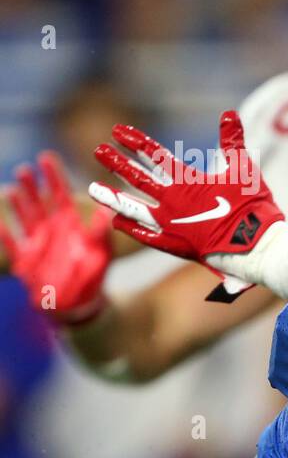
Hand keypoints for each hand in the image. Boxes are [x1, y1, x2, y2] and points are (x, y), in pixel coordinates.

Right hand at [0, 152, 111, 324]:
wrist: (81, 300)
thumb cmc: (95, 273)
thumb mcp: (103, 251)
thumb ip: (102, 232)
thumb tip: (106, 210)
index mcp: (70, 222)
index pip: (60, 193)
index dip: (53, 175)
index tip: (46, 157)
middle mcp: (51, 228)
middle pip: (39, 201)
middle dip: (32, 185)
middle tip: (25, 168)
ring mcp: (36, 242)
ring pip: (24, 218)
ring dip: (18, 204)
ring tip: (13, 188)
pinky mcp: (25, 260)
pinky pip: (13, 245)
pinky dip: (6, 236)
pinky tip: (0, 225)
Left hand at [88, 111, 283, 269]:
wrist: (255, 246)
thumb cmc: (252, 206)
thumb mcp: (244, 169)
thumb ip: (233, 141)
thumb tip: (229, 114)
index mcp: (188, 182)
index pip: (155, 156)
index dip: (136, 141)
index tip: (118, 130)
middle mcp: (172, 202)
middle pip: (138, 178)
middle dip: (117, 163)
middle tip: (98, 151)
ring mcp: (171, 225)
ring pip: (133, 208)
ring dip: (112, 197)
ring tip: (93, 188)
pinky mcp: (175, 245)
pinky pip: (146, 236)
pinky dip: (131, 228)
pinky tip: (116, 222)